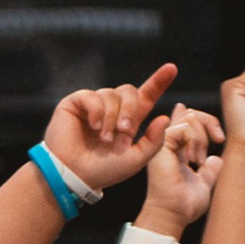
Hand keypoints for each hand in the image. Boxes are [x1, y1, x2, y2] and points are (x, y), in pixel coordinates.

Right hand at [43, 64, 177, 190]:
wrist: (73, 175)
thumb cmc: (102, 171)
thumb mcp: (136, 160)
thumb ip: (154, 141)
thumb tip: (164, 117)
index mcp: (128, 121)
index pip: (145, 96)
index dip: (158, 81)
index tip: (171, 68)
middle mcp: (111, 110)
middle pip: (130, 91)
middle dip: (131, 110)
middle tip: (124, 131)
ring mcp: (92, 105)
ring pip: (111, 94)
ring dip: (111, 117)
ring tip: (103, 137)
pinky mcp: (74, 104)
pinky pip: (92, 96)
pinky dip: (96, 111)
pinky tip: (93, 125)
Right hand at [141, 106, 225, 232]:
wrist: (173, 215)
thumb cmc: (184, 205)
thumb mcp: (204, 183)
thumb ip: (209, 170)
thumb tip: (217, 159)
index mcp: (175, 152)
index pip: (187, 123)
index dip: (205, 121)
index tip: (220, 138)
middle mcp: (167, 146)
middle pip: (191, 114)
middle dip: (210, 124)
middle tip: (218, 142)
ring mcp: (163, 145)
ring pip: (189, 118)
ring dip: (202, 136)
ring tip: (200, 159)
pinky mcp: (161, 146)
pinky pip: (183, 127)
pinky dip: (195, 139)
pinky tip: (194, 158)